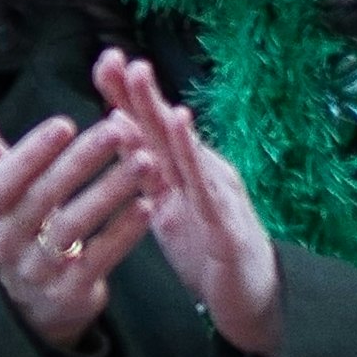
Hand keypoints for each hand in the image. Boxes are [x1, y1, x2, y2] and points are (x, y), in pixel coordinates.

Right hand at [0, 82, 151, 352]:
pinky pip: (97, 260)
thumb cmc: (18, 220)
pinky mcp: (68, 293)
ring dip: (111, 192)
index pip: (3, 181)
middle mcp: (3, 243)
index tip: (66, 122)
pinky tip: (146, 206)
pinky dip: (122, 234)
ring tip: (144, 161)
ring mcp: (35, 272)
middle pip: (43, 199)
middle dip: (82, 161)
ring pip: (74, 228)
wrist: (32, 298)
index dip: (33, 152)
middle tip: (120, 129)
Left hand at [91, 52, 286, 356]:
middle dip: (145, 96)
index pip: (148, 127)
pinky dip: (200, 174)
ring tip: (157, 96)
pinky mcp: (227, 230)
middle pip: (167, 131)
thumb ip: (144, 168)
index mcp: (180, 171)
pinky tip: (191, 156)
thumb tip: (117, 125)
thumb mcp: (165, 205)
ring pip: (191, 158)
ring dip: (174, 129)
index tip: (103, 60)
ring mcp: (217, 198)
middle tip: (124, 61)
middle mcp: (201, 175)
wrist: (252, 296)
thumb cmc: (207, 248)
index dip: (127, 95)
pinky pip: (211, 199)